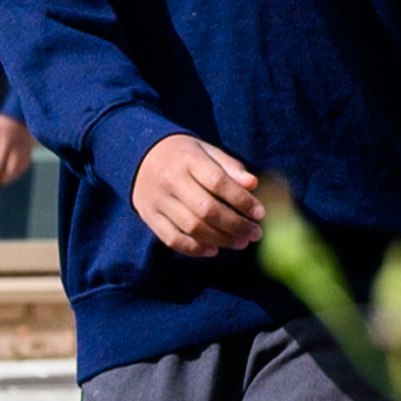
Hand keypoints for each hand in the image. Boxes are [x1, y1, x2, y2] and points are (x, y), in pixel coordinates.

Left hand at [0, 111, 37, 183]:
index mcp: (6, 144)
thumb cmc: (4, 122)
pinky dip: (19, 171)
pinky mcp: (29, 150)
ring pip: (19, 169)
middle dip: (3, 179)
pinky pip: (25, 165)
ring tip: (3, 180)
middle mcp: (17, 150)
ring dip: (11, 177)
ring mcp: (24, 151)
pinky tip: (13, 173)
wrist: (21, 114)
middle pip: (11, 170)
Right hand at [136, 135, 266, 257]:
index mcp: (188, 159)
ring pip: (192, 227)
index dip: (241, 200)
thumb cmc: (184, 155)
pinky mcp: (149, 217)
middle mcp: (170, 180)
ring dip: (220, 239)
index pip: (218, 182)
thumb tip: (253, 184)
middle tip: (255, 233)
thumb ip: (229, 166)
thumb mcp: (206, 150)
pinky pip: (172, 239)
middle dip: (236, 225)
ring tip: (241, 243)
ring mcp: (157, 200)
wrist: (140, 155)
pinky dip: (195, 249)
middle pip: (206, 209)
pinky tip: (214, 250)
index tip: (260, 213)